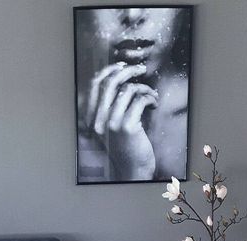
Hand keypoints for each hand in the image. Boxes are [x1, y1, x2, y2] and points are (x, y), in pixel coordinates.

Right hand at [85, 63, 157, 180]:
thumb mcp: (111, 125)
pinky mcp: (127, 127)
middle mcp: (99, 120)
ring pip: (128, 89)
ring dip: (144, 87)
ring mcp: (112, 123)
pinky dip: (150, 97)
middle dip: (128, 71)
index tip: (123, 66)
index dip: (109, 70)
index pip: (95, 84)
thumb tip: (119, 77)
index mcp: (92, 117)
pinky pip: (140, 99)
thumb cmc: (125, 145)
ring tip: (151, 95)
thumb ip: (109, 106)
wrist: (133, 168)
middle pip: (110, 82)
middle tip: (141, 70)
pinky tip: (154, 104)